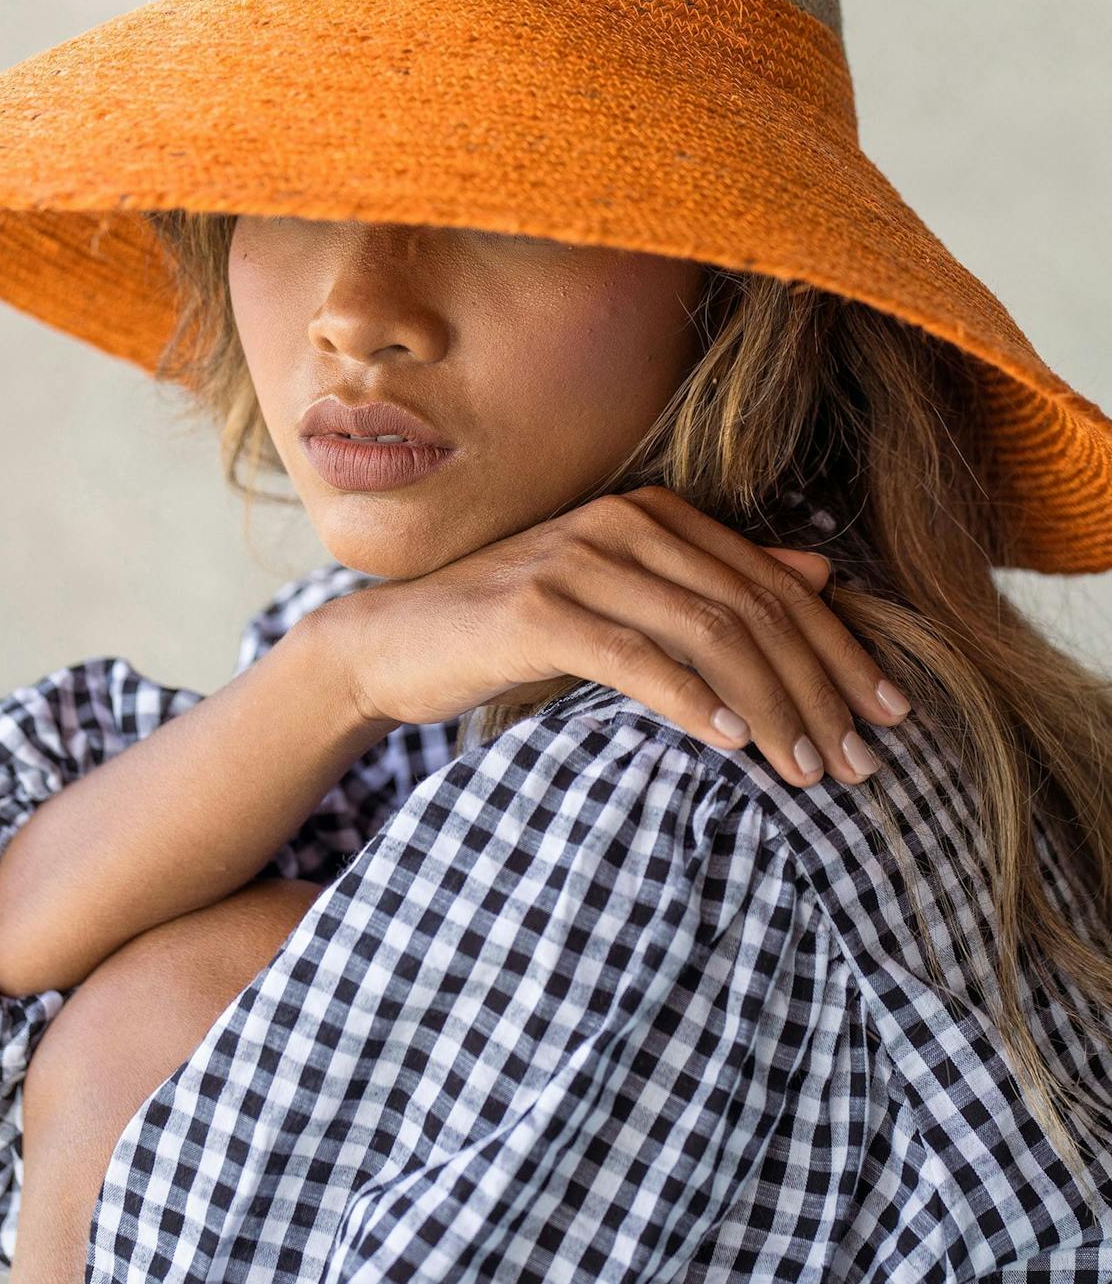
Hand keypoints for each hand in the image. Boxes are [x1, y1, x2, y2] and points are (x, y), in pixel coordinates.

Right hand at [324, 484, 906, 787]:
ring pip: (709, 632)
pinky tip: (734, 744)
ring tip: (809, 771)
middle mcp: (624, 522)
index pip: (775, 585)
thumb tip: (820, 573)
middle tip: (861, 763)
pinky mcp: (536, 609)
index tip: (888, 714)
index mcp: (654, 513)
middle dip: (820, 688)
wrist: (395, 640)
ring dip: (772, 706)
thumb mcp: (625, 601)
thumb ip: (714, 583)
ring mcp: (578, 560)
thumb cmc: (515, 628)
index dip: (841, 650)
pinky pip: (636, 656)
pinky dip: (693, 701)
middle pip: (755, 607)